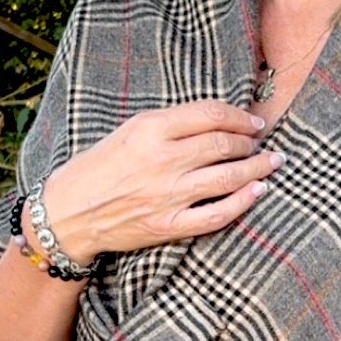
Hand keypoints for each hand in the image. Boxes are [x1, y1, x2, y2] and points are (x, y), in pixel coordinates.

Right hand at [33, 101, 279, 264]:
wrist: (68, 213)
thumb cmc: (97, 167)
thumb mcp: (128, 131)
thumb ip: (170, 125)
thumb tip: (217, 121)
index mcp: (150, 129)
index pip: (210, 114)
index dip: (239, 116)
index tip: (253, 120)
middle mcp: (162, 160)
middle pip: (224, 144)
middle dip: (250, 141)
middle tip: (261, 142)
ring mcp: (167, 195)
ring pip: (228, 176)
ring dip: (257, 167)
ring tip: (272, 162)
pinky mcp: (169, 225)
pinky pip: (217, 214)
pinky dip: (243, 201)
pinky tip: (258, 191)